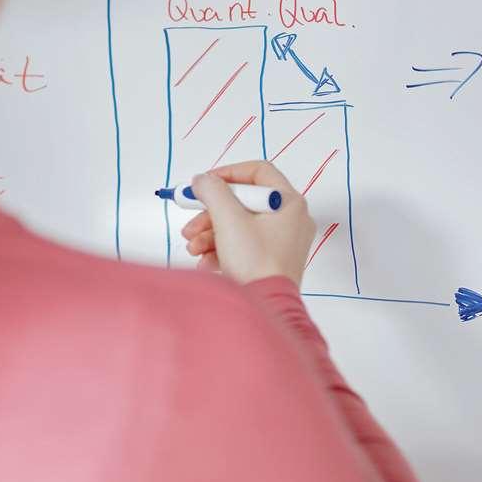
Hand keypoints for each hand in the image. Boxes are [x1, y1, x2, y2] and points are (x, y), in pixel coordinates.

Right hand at [179, 160, 315, 286]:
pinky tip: (206, 262)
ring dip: (211, 234)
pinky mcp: (272, 262)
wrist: (267, 309)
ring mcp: (282, 243)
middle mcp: (290, 220)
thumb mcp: (228, 219)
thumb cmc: (256, 263)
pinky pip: (244, 246)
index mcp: (289, 203)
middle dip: (211, 213)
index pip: (258, 172)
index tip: (204, 184)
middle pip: (243, 202)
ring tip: (193, 248)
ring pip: (240, 226)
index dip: (227, 173)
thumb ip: (212, 191)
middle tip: (190, 223)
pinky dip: (222, 250)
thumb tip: (202, 180)